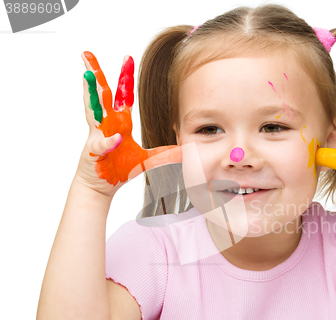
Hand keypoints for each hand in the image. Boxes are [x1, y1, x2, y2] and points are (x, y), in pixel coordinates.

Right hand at [76, 51, 181, 195]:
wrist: (101, 186)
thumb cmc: (119, 169)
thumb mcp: (147, 160)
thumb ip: (164, 154)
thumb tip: (184, 151)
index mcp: (119, 123)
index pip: (123, 97)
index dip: (125, 79)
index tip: (127, 59)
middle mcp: (106, 125)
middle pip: (102, 96)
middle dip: (98, 75)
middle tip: (89, 54)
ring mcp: (98, 136)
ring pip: (92, 111)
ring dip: (90, 94)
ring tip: (88, 76)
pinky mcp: (94, 152)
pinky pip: (102, 145)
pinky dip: (108, 142)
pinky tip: (117, 139)